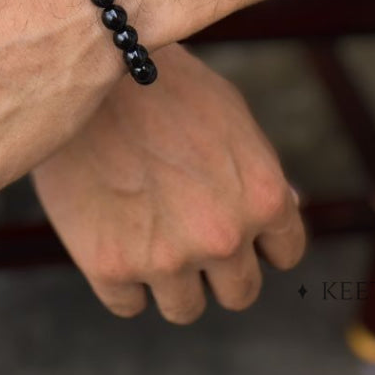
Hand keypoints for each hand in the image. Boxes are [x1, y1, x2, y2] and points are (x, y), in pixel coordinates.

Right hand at [31, 45, 304, 324]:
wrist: (88, 66)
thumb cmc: (163, 83)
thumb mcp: (231, 115)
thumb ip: (260, 172)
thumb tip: (286, 208)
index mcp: (263, 198)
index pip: (284, 254)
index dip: (259, 241)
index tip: (231, 225)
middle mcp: (223, 236)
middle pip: (239, 293)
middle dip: (217, 268)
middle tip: (183, 230)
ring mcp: (166, 257)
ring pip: (185, 308)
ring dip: (170, 279)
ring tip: (143, 229)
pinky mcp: (109, 266)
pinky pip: (128, 304)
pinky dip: (121, 279)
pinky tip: (110, 233)